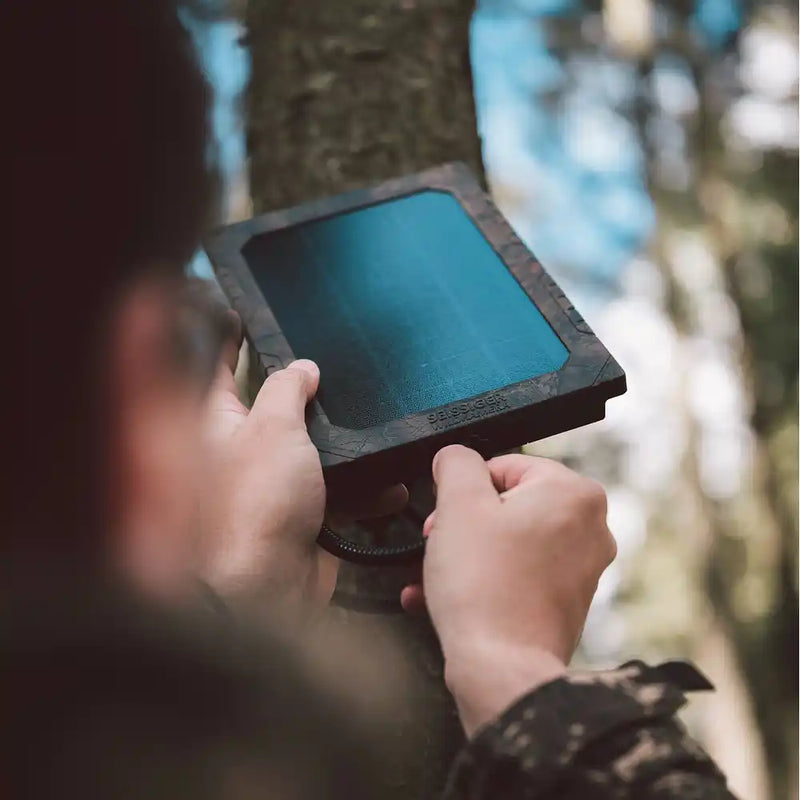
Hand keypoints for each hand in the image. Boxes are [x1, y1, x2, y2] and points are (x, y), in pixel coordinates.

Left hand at [199, 318, 406, 615]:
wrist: (269, 589)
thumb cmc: (254, 505)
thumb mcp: (273, 427)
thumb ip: (288, 388)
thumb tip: (302, 366)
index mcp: (220, 421)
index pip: (222, 368)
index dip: (234, 340)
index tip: (253, 317)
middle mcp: (245, 450)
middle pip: (280, 407)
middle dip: (313, 394)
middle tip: (343, 370)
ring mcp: (277, 483)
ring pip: (319, 450)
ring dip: (351, 447)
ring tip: (383, 427)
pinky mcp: (306, 514)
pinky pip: (342, 491)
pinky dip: (367, 490)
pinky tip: (391, 486)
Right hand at [404, 446, 615, 733]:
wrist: (500, 668)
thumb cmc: (484, 588)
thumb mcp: (458, 504)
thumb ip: (457, 463)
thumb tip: (456, 456)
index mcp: (575, 493)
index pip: (504, 466)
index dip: (464, 489)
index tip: (445, 514)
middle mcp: (590, 528)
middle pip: (507, 505)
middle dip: (463, 524)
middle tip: (438, 542)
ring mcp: (582, 568)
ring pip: (508, 542)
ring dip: (465, 554)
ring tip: (435, 574)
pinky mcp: (566, 601)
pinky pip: (517, 574)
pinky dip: (483, 579)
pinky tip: (444, 596)